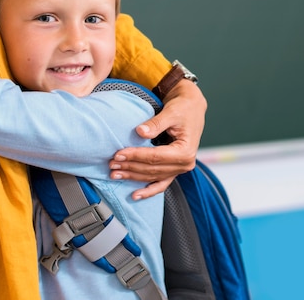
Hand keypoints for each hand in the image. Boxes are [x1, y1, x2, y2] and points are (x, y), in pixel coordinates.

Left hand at [109, 79, 206, 198]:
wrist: (192, 108)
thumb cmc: (183, 108)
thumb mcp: (171, 112)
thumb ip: (156, 123)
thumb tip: (140, 132)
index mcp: (186, 151)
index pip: (155, 157)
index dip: (136, 156)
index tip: (118, 154)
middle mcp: (185, 164)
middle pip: (152, 169)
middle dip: (130, 167)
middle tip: (112, 164)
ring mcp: (180, 169)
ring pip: (153, 177)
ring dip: (133, 177)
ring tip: (115, 174)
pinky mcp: (174, 169)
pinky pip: (161, 183)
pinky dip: (148, 191)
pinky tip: (135, 195)